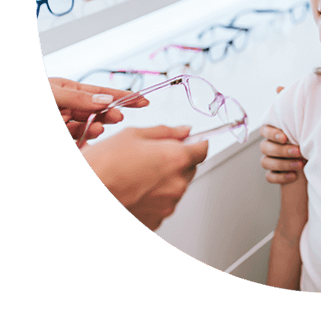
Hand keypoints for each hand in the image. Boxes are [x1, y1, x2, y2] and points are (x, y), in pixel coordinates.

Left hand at [49, 77, 147, 141]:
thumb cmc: (17, 103)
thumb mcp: (53, 93)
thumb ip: (78, 97)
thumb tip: (106, 100)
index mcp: (69, 91)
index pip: (101, 93)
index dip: (122, 96)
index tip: (143, 100)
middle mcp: (68, 107)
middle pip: (97, 111)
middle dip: (109, 114)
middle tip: (118, 117)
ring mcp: (64, 124)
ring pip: (87, 127)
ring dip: (95, 129)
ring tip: (97, 129)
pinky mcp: (65, 137)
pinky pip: (78, 141)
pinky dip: (83, 142)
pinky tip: (84, 142)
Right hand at [81, 125, 208, 230]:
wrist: (86, 192)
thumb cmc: (103, 165)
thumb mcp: (134, 135)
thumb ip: (166, 132)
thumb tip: (184, 131)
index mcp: (177, 158)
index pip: (203, 148)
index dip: (196, 143)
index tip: (189, 141)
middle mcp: (177, 184)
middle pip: (190, 168)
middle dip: (177, 160)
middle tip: (151, 157)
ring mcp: (167, 205)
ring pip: (176, 187)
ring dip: (165, 180)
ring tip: (137, 174)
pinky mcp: (156, 220)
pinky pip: (162, 204)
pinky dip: (154, 197)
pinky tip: (135, 190)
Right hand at [260, 86, 305, 184]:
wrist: (314, 155)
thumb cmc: (304, 134)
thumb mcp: (300, 118)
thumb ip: (289, 104)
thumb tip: (278, 87)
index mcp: (273, 130)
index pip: (265, 130)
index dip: (273, 134)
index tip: (286, 137)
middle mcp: (269, 144)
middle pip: (265, 148)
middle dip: (282, 151)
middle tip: (299, 151)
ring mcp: (270, 159)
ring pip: (266, 162)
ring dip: (283, 164)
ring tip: (300, 164)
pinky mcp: (275, 173)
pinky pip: (269, 177)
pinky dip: (280, 177)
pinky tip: (293, 176)